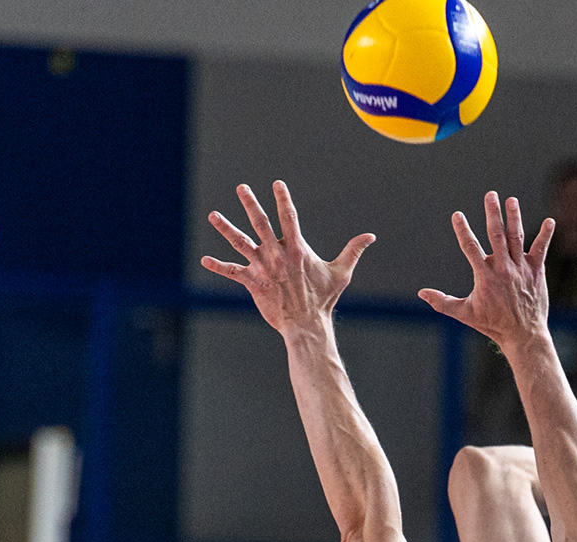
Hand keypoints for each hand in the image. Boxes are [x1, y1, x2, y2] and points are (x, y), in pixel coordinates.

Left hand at [200, 181, 373, 338]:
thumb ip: (353, 250)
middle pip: (260, 223)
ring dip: (226, 228)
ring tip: (213, 215)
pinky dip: (218, 266)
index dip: (283, 199)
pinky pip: (232, 272)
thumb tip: (371, 236)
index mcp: (297, 248)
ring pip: (240, 243)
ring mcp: (263, 267)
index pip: (288, 217)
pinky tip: (204, 260)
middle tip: (241, 187)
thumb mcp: (341, 272)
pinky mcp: (253, 283)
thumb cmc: (324, 299)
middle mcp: (277, 254)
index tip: (276, 183)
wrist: (306, 324)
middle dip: (250, 203)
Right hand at [418, 191, 552, 350]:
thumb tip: (422, 293)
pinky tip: (549, 221)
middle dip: (493, 213)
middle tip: (490, 195)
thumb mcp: (464, 313)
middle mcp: (503, 268)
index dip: (462, 230)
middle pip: (497, 235)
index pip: (470, 248)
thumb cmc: (492, 324)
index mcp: (485, 276)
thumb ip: (442, 302)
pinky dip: (545, 235)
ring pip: (517, 238)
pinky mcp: (536, 271)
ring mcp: (521, 268)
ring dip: (514, 217)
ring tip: (512, 200)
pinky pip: (541, 249)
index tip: (457, 215)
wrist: (523, 334)